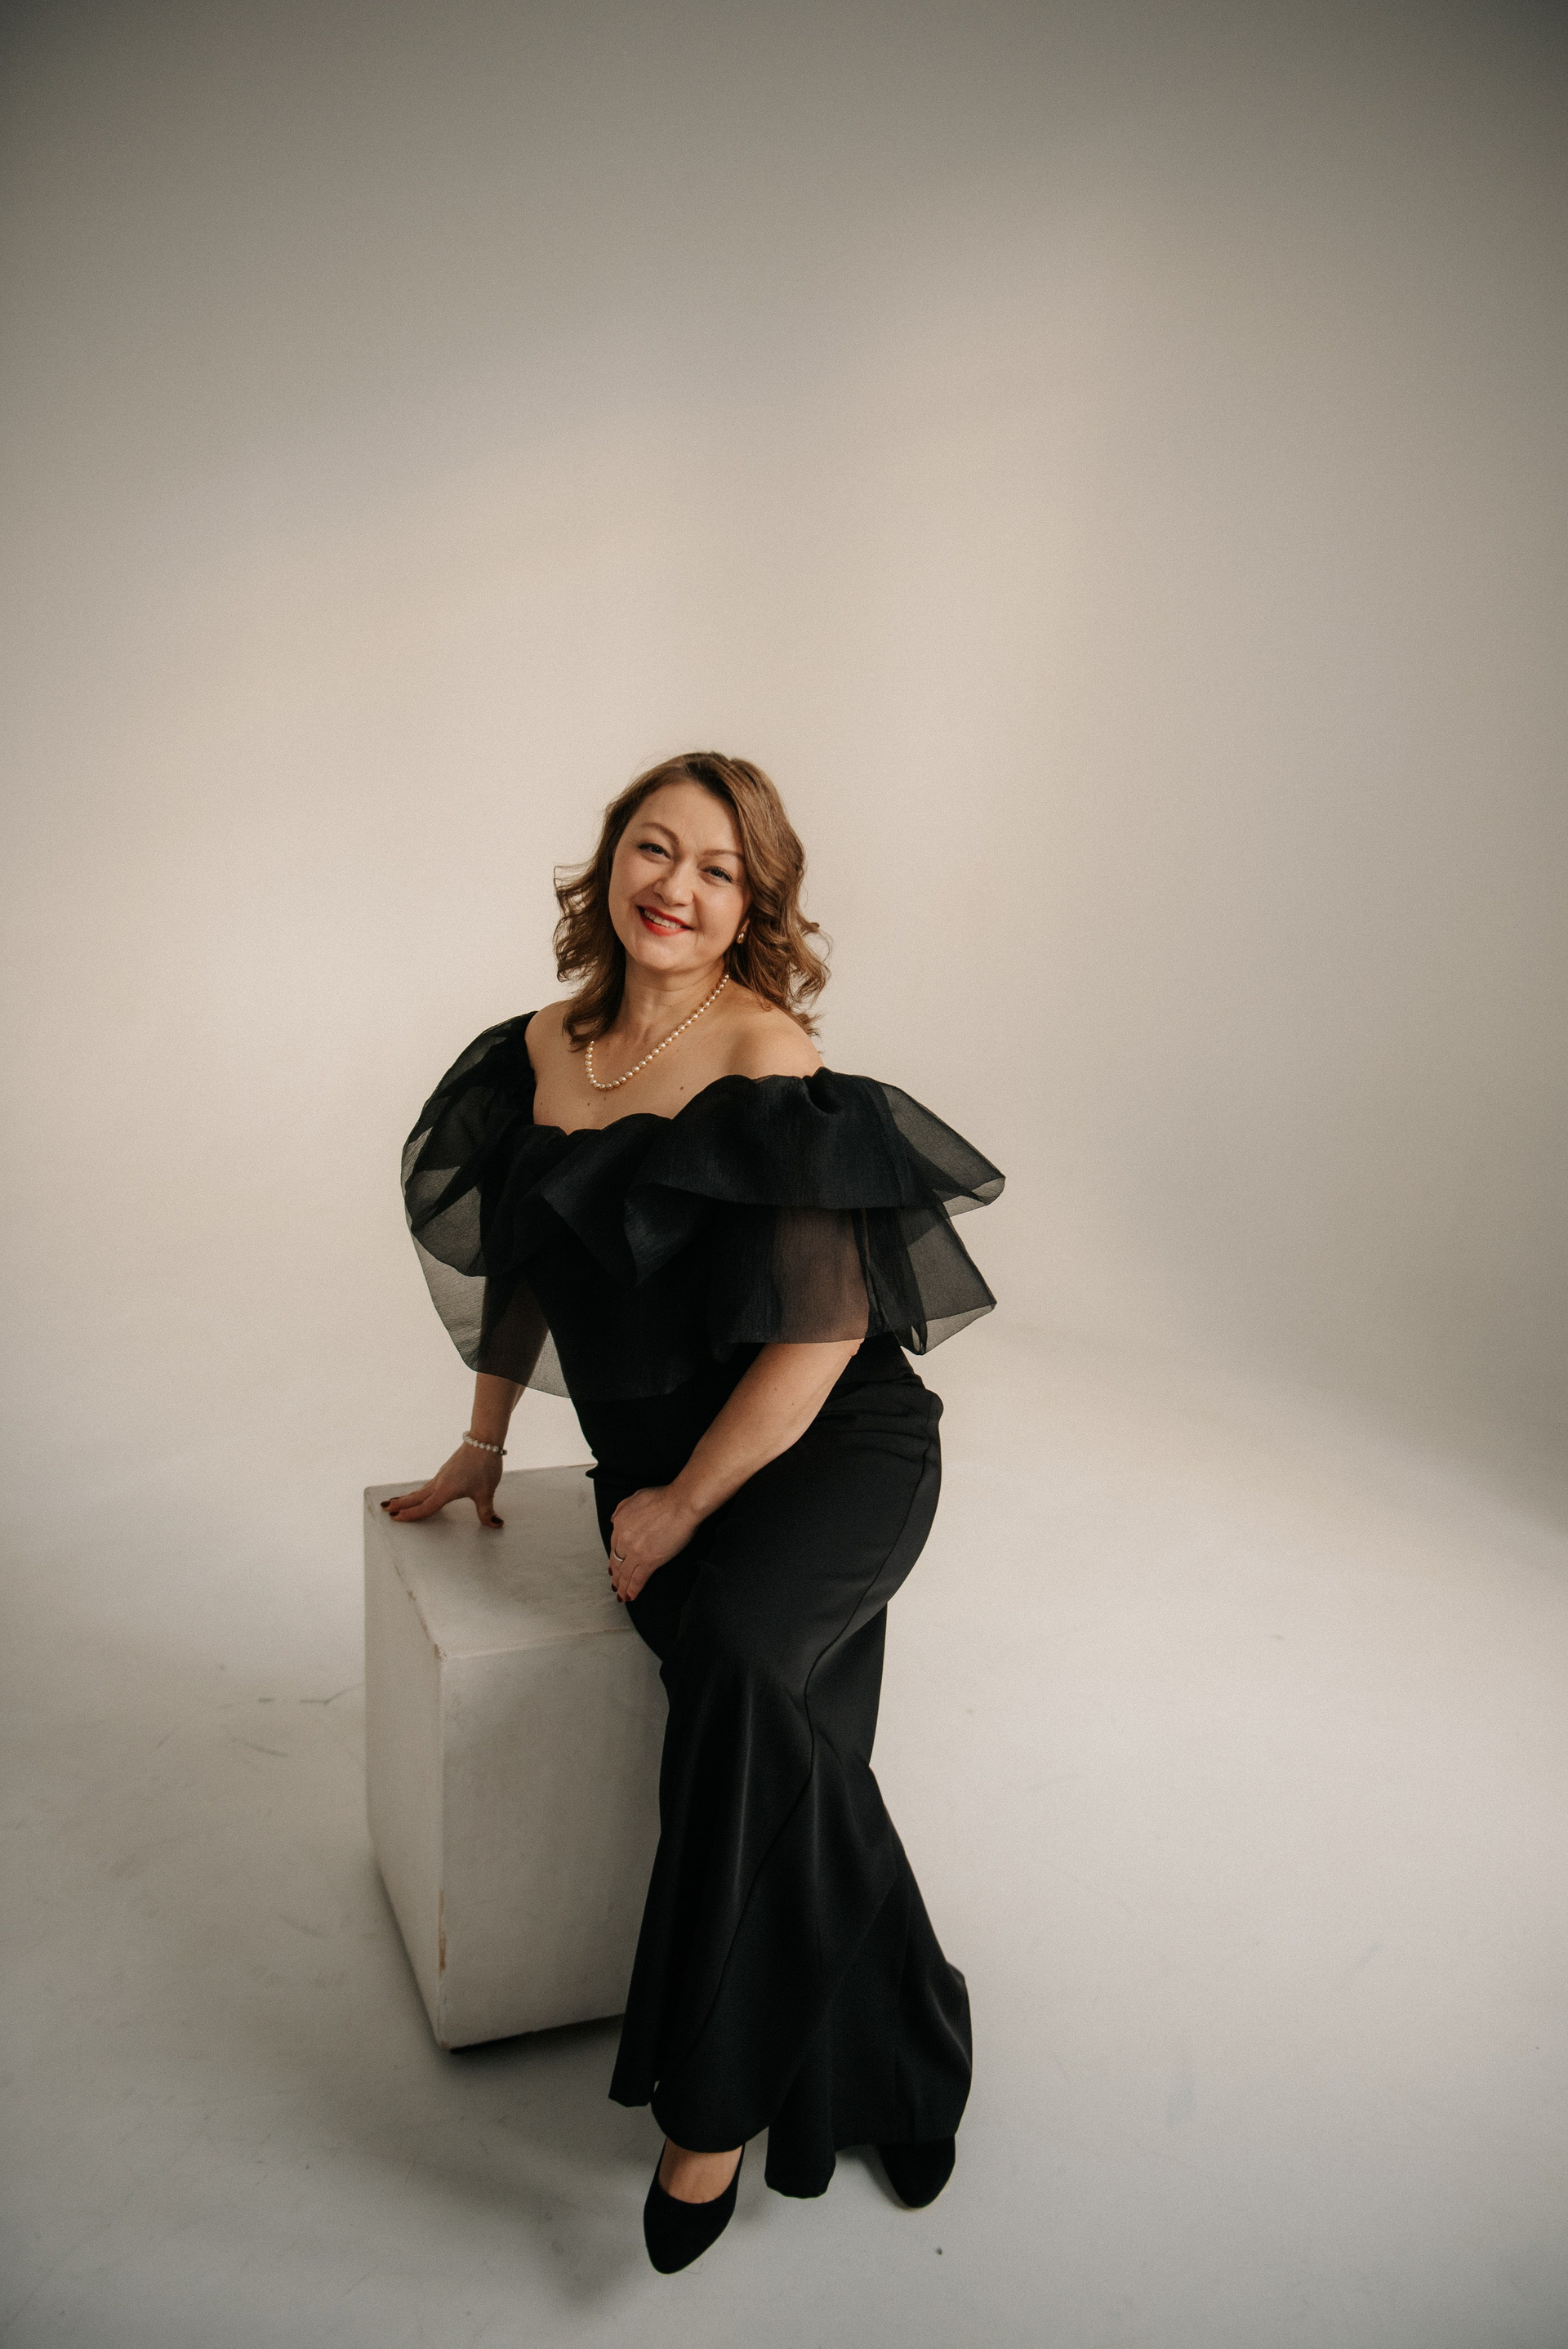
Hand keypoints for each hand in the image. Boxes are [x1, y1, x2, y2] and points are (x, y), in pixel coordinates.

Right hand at [382, 1446, 503, 1529]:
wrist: (484, 1440)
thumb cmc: (485, 1466)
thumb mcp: (487, 1492)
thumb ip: (487, 1511)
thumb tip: (496, 1525)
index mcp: (446, 1490)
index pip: (425, 1507)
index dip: (411, 1514)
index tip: (395, 1517)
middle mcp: (440, 1483)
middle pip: (416, 1496)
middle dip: (400, 1503)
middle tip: (384, 1508)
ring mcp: (442, 1475)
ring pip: (421, 1489)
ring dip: (407, 1496)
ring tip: (395, 1501)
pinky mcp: (446, 1470)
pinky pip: (428, 1484)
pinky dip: (419, 1491)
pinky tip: (421, 1493)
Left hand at [607, 1485, 699, 1601]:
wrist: (680, 1504)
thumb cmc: (664, 1498)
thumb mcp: (635, 1497)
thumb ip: (621, 1509)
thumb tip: (613, 1520)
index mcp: (620, 1523)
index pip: (613, 1546)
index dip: (613, 1558)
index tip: (614, 1566)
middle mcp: (624, 1539)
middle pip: (616, 1562)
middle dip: (616, 1576)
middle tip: (616, 1585)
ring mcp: (635, 1552)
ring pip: (624, 1574)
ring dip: (622, 1586)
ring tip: (622, 1595)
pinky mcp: (648, 1561)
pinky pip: (637, 1580)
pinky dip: (633, 1590)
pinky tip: (631, 1596)